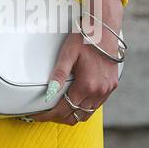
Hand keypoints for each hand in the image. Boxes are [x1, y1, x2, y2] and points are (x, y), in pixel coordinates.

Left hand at [32, 0, 122, 125]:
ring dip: (72, 114)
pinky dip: (84, 107)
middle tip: (45, 113)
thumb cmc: (85, 38)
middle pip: (74, 116)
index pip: (63, 110)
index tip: (37, 115)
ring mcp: (106, 90)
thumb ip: (59, 75)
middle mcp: (98, 91)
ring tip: (58, 109)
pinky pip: (96, 105)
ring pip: (86, 113)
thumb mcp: (68, 54)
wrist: (105, 30)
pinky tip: (75, 101)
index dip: (48, 115)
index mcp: (86, 85)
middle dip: (58, 118)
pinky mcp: (111, 86)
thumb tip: (49, 93)